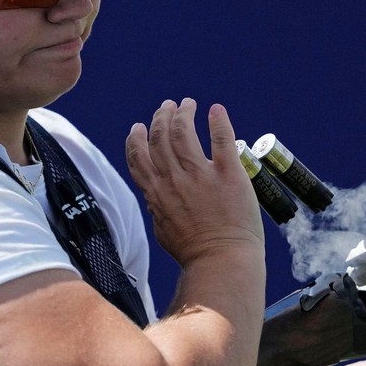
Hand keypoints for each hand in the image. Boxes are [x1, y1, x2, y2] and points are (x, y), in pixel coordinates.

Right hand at [125, 99, 263, 268]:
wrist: (222, 261)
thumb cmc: (194, 252)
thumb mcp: (164, 231)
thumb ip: (157, 208)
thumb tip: (152, 197)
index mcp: (156, 193)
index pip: (138, 156)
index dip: (137, 137)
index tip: (140, 126)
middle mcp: (174, 180)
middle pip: (160, 136)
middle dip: (161, 116)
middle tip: (168, 106)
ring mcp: (200, 175)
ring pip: (183, 131)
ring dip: (183, 113)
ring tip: (188, 104)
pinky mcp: (228, 174)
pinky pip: (221, 140)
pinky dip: (218, 121)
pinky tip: (216, 111)